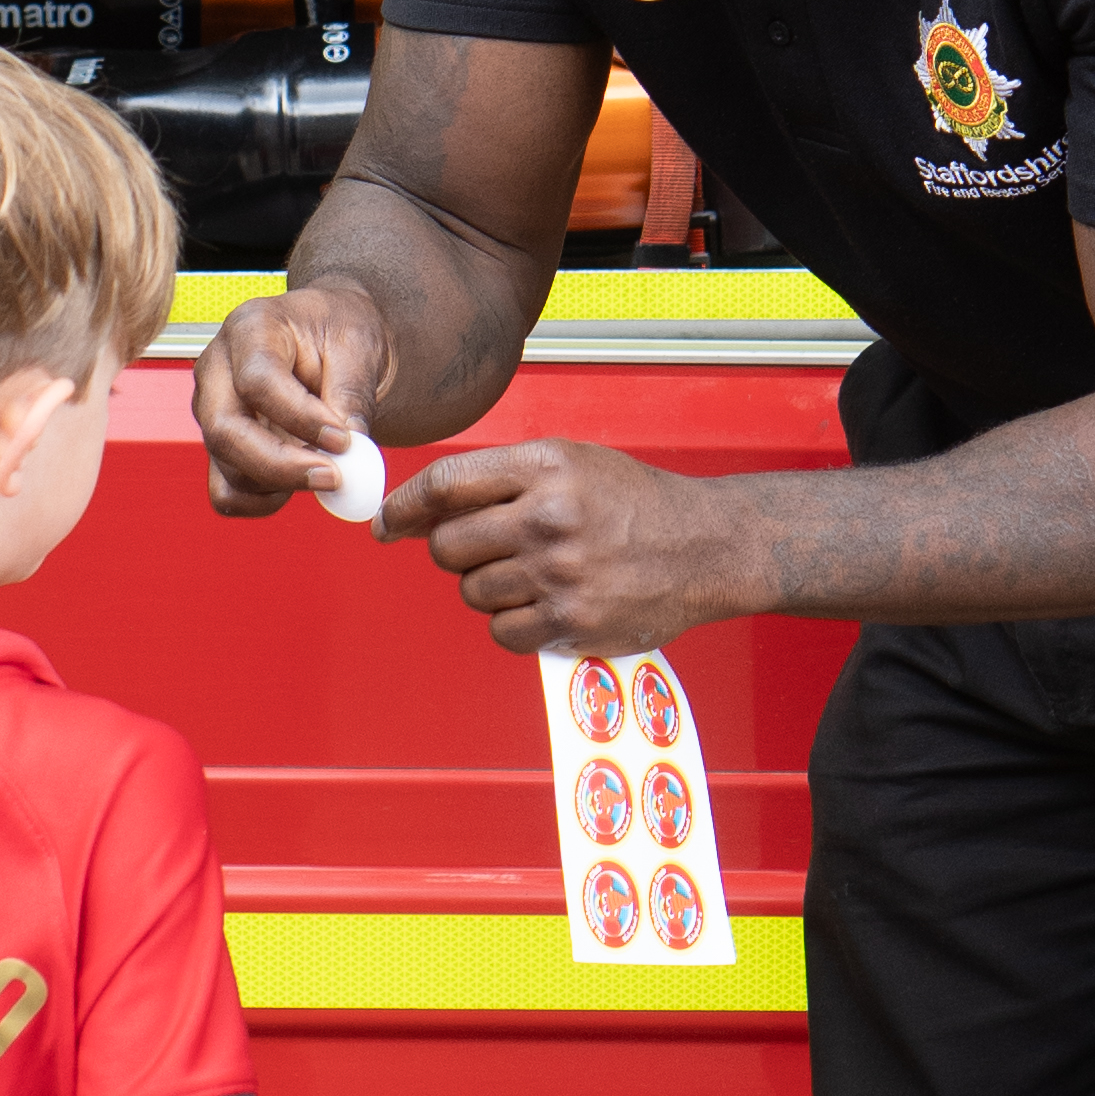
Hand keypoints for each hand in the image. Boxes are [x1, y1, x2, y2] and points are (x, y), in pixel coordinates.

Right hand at [193, 284, 392, 516]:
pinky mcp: (220, 446)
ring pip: (227, 467)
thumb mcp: (358, 344)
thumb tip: (353, 448)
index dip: (300, 418)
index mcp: (250, 328)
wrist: (330, 340)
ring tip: (329, 469)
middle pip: (226, 430)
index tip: (344, 440)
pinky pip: (227, 492)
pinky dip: (263, 501)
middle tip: (334, 478)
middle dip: (282, 465)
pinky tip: (300, 483)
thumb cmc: (338, 330)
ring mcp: (212, 410)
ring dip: (281, 483)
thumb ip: (352, 393)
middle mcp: (218, 369)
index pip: (258, 381)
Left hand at [378, 437, 735, 653]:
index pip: (445, 485)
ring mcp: (561, 573)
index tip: (387, 522)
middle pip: (448, 546)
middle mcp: (550, 518)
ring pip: (472, 592)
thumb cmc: (635, 503)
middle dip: (457, 551)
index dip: (404, 507)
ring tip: (535, 574)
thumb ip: (499, 479)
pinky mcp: (574, 621)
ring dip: (490, 588)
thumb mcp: (571, 463)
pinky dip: (515, 624)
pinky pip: (504, 632)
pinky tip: (547, 604)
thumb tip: (418, 511)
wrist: (706, 546)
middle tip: (490, 550)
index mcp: (545, 467)